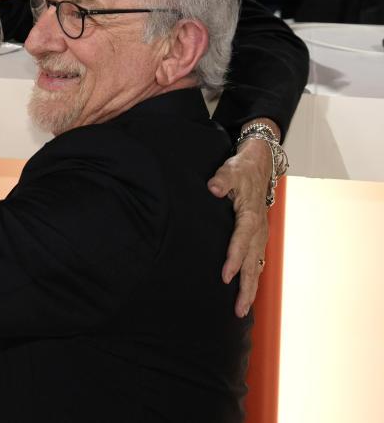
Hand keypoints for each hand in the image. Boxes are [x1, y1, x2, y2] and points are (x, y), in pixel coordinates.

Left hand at [207, 135, 273, 317]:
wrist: (261, 163)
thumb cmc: (243, 168)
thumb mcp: (231, 169)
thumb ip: (222, 178)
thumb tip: (213, 187)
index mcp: (250, 216)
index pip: (240, 241)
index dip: (233, 259)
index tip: (225, 276)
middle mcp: (258, 229)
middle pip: (252, 263)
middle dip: (246, 287)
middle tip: (238, 310)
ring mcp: (260, 234)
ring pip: (255, 265)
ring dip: (250, 288)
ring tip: (241, 310)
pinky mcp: (258, 236)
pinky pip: (255, 260)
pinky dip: (251, 278)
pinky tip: (246, 292)